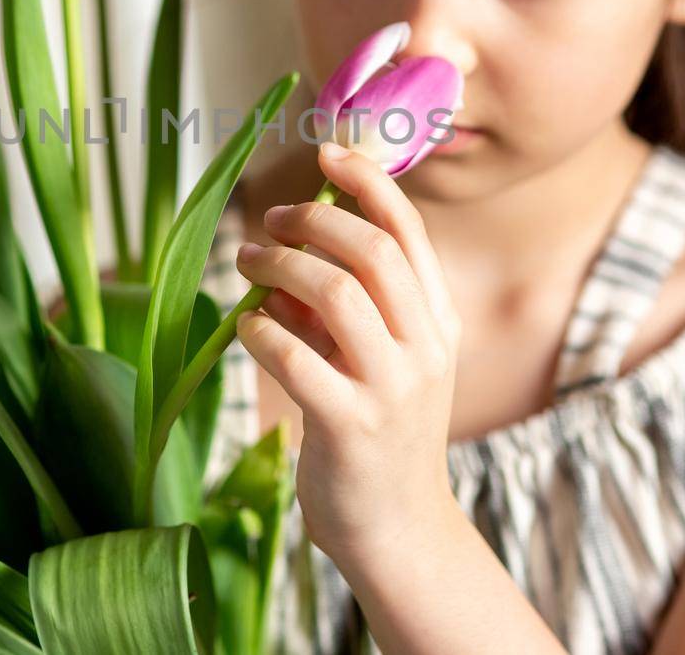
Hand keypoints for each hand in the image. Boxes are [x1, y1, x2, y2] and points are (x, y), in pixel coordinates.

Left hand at [235, 142, 463, 562]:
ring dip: (280, 267)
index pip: (409, 231)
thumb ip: (346, 310)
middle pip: (373, 251)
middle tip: (271, 221)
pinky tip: (245, 329)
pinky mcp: (349, 425)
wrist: (398, 531)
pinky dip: (259, 330)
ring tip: (248, 265)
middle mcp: (426, 348)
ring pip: (336, 294)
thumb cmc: (380, 434)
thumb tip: (284, 259)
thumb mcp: (382, 363)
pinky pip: (293, 356)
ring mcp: (392, 389)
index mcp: (440, 322)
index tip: (327, 153)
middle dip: (313, 222)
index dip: (367, 183)